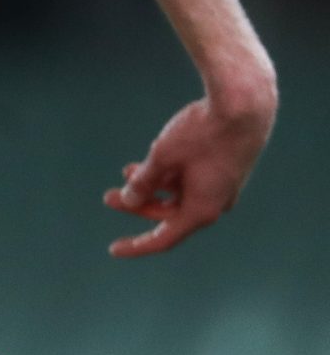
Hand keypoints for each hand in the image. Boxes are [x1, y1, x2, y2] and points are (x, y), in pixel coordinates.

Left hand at [102, 92, 272, 257]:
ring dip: (152, 186)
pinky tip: (151, 161)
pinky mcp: (226, 170)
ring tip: (127, 171)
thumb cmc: (203, 133)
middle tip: (109, 196)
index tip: (113, 249)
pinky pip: (192, 181)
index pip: (164, 238)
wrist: (245, 104)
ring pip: (179, 195)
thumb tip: (128, 200)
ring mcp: (223, 187)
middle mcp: (216, 203)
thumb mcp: (162, 158)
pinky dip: (169, 175)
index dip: (136, 246)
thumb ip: (143, 183)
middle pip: (168, 214)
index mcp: (202, 210)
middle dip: (137, 205)